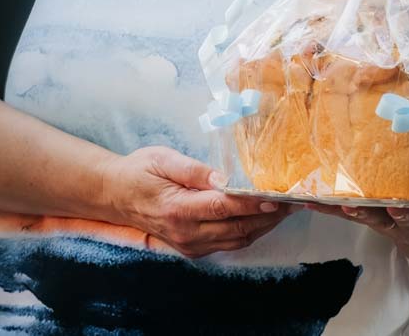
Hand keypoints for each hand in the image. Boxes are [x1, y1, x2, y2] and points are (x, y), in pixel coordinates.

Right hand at [102, 146, 290, 258]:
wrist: (116, 195)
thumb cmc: (140, 171)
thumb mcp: (164, 159)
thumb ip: (194, 170)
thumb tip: (224, 177)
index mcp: (178, 209)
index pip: (224, 208)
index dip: (253, 203)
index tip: (277, 195)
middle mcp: (186, 233)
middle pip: (237, 228)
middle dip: (267, 216)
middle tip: (292, 200)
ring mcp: (189, 245)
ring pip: (236, 240)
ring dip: (262, 226)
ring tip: (284, 209)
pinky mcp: (192, 249)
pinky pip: (227, 244)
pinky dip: (248, 232)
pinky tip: (261, 218)